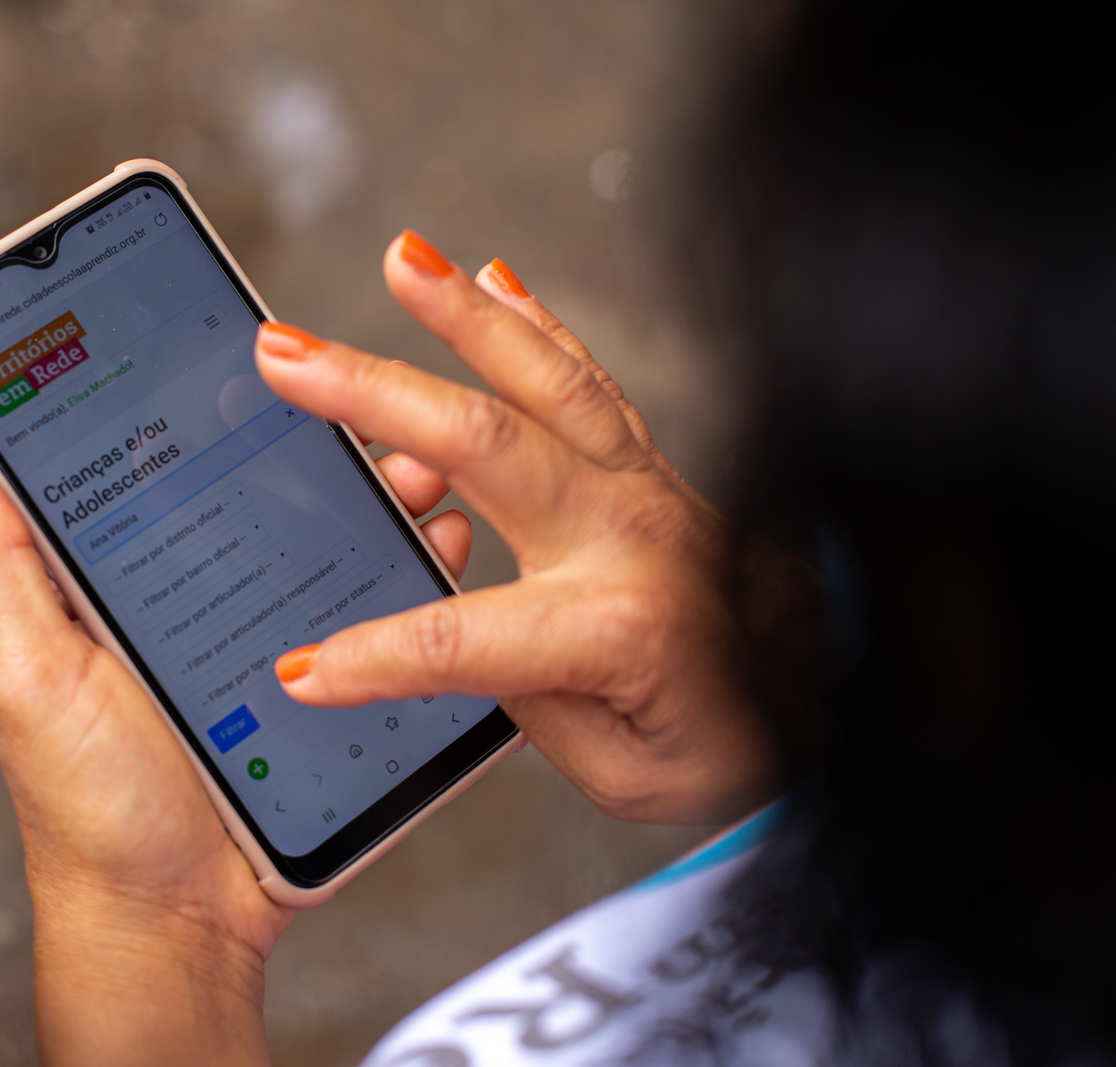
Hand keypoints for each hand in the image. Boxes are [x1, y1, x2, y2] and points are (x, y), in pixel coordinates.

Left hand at [0, 443, 470, 1064]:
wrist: (179, 925)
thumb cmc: (90, 812)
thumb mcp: (31, 679)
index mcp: (116, 581)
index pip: (153, 466)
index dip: (187, 401)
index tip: (231, 344)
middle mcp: (194, 595)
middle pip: (259, 490)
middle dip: (315, 436)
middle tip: (359, 395)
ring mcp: (264, 636)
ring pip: (327, 540)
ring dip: (375, 494)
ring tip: (418, 463)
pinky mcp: (321, 682)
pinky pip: (371, 613)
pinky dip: (409, 572)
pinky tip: (440, 542)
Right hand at [256, 232, 823, 824]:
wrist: (830, 706)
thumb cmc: (728, 747)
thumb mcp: (623, 770)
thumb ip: (529, 698)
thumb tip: (450, 634)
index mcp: (618, 626)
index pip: (458, 638)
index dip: (370, 658)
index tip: (299, 669)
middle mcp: (630, 536)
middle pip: (484, 446)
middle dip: (373, 393)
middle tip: (285, 353)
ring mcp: (646, 489)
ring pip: (543, 383)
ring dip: (464, 317)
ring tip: (402, 259)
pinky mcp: (652, 470)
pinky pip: (590, 383)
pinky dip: (538, 324)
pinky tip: (493, 276)